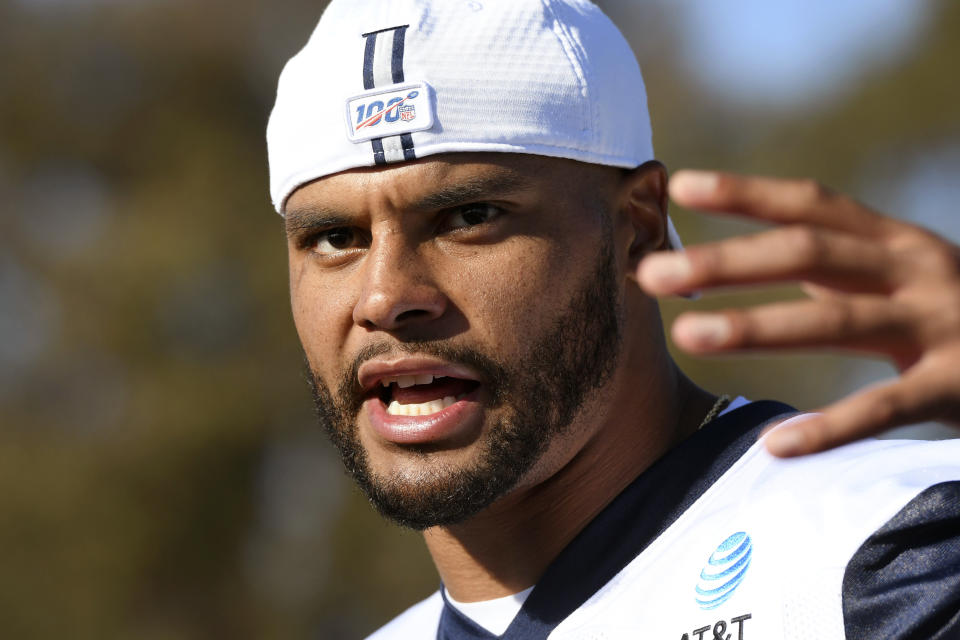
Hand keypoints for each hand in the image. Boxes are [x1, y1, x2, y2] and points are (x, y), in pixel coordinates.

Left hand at [638, 170, 959, 456]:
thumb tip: (733, 265)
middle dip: (727, 261)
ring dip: (757, 326)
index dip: (745, 192)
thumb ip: (829, 270)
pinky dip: (830, 427)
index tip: (678, 187)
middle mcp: (915, 268)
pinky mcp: (958, 385)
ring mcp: (940, 324)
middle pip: (807, 253)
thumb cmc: (950, 314)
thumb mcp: (895, 277)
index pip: (809, 205)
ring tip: (688, 335)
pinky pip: (884, 408)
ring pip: (836, 321)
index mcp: (893, 240)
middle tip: (651, 272)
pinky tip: (776, 445)